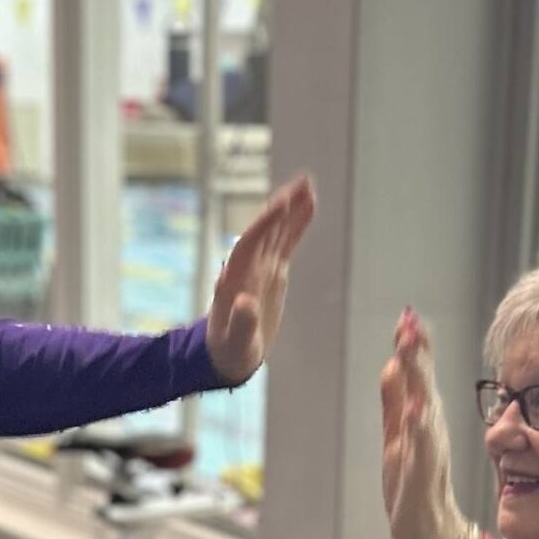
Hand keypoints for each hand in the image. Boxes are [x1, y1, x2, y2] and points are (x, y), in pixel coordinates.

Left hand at [206, 174, 315, 384]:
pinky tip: (310, 205)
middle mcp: (247, 266)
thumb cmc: (230, 352)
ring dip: (291, 207)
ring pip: (277, 230)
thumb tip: (247, 302)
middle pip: (264, 230)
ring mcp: (261, 266)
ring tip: (309, 185)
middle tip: (300, 185)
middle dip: (280, 207)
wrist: (228, 354)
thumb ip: (241, 324)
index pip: (249, 244)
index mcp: (235, 279)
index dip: (265, 224)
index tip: (280, 204)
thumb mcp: (236, 343)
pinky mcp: (274, 271)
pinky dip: (297, 224)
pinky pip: (287, 242)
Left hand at [381, 311, 468, 538]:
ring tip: (410, 350)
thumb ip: (395, 398)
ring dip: (418, 378)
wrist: (430, 529)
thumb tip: (393, 361)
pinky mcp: (423, 472)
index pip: (417, 375)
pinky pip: (423, 446)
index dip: (412, 346)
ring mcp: (428, 448)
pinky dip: (420, 427)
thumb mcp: (398, 433)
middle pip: (422, 382)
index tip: (407, 315)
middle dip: (416, 352)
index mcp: (422, 416)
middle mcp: (430, 426)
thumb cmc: (414, 480)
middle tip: (411, 321)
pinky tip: (417, 409)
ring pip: (423, 406)